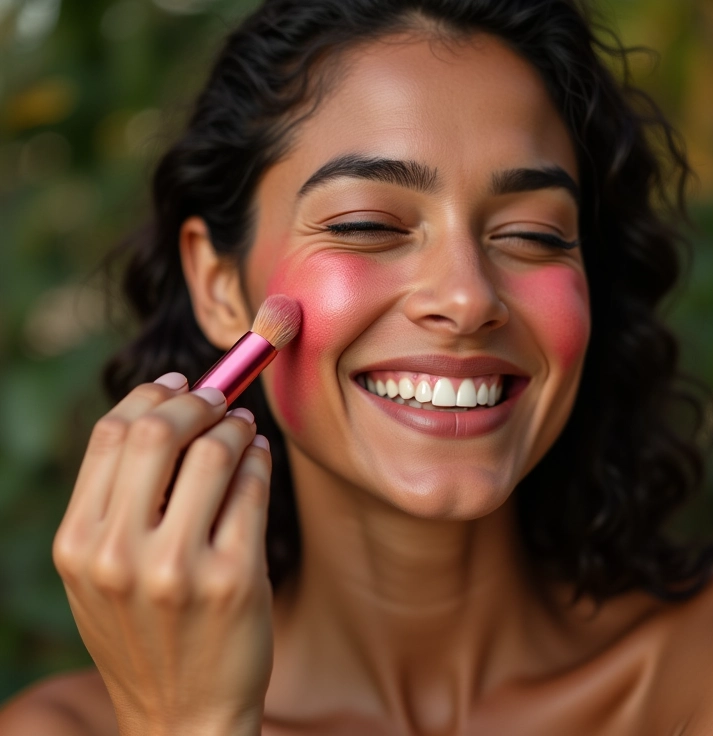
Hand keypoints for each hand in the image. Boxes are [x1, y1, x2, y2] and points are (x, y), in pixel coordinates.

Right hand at [53, 372, 272, 735]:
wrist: (182, 715)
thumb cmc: (145, 633)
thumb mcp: (102, 574)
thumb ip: (120, 498)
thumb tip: (166, 406)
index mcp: (79, 544)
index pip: (111, 435)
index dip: (149, 396)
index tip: (178, 384)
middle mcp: (120, 554)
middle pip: (159, 431)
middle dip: (198, 400)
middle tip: (219, 398)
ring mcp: (179, 568)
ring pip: (215, 451)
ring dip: (236, 427)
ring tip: (243, 430)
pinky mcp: (235, 578)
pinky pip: (253, 487)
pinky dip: (260, 459)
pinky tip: (258, 459)